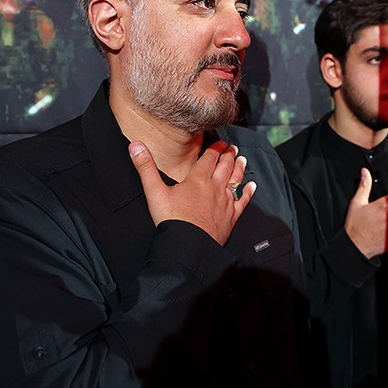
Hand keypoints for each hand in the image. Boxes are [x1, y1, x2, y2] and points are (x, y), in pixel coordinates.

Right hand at [128, 140, 254, 245]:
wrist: (188, 246)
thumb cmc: (172, 220)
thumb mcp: (154, 191)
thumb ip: (145, 167)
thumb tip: (135, 145)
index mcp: (197, 179)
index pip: (209, 158)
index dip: (214, 148)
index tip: (219, 141)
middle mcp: (214, 187)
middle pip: (225, 166)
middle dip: (228, 155)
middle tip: (231, 147)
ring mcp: (225, 201)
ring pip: (235, 179)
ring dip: (239, 167)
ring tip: (241, 158)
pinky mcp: (231, 216)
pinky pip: (242, 200)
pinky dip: (248, 192)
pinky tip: (251, 186)